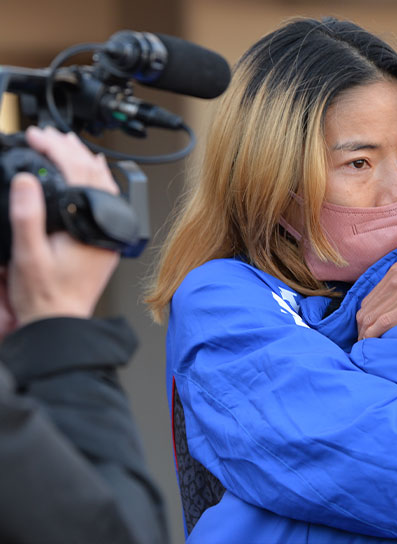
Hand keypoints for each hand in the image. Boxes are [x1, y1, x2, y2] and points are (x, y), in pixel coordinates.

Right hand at [6, 126, 119, 326]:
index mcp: (90, 226)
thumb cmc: (45, 296)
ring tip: (64, 144)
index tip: (36, 137)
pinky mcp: (103, 239)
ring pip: (102, 185)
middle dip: (69, 149)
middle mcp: (105, 227)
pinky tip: (90, 172)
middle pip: (93, 175)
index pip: (78, 174)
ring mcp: (107, 233)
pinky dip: (94, 181)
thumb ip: (27, 216)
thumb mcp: (27, 254)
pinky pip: (104, 201)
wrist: (60, 323)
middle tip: (47, 135)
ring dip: (83, 162)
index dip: (55, 150)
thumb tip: (26, 180)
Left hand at [357, 240, 396, 338]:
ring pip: (373, 319)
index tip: (369, 331)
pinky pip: (386, 324)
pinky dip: (376, 336)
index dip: (367, 317)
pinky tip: (375, 346)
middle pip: (367, 310)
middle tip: (366, 346)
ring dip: (367, 337)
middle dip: (363, 330)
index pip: (370, 299)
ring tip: (369, 351)